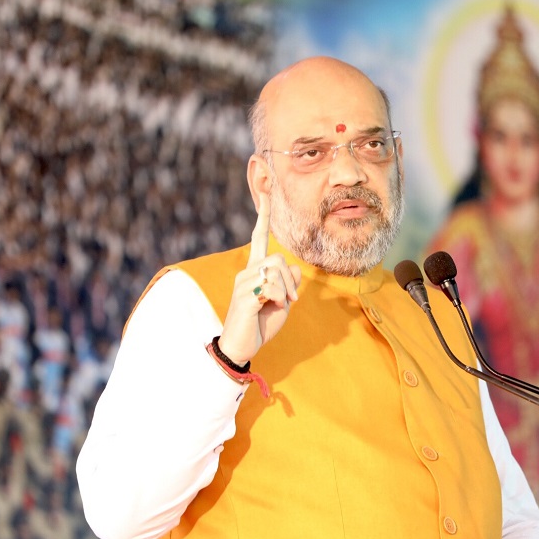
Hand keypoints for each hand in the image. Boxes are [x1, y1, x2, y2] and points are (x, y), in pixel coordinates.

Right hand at [218, 195, 301, 363]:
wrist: (243, 346)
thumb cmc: (261, 322)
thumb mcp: (282, 301)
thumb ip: (289, 283)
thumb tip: (296, 269)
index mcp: (255, 269)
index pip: (259, 237)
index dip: (264, 215)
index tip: (266, 192)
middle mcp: (247, 271)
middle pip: (279, 258)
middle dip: (291, 280)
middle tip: (291, 300)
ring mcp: (243, 282)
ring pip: (277, 271)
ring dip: (285, 291)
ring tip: (278, 306)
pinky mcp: (243, 296)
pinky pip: (271, 288)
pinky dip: (277, 300)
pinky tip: (266, 310)